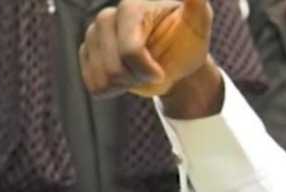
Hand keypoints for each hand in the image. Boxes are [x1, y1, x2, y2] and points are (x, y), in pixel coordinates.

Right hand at [79, 0, 211, 98]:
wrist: (174, 56)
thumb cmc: (187, 38)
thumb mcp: (198, 22)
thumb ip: (196, 3)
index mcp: (131, 7)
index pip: (130, 50)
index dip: (146, 69)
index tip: (161, 72)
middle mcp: (107, 17)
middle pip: (113, 69)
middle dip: (137, 78)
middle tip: (152, 71)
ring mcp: (93, 35)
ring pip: (102, 79)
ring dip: (125, 84)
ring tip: (139, 72)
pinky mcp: (87, 52)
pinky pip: (93, 84)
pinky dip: (113, 89)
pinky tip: (127, 76)